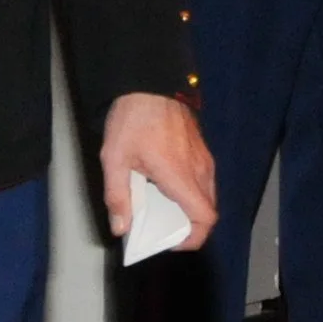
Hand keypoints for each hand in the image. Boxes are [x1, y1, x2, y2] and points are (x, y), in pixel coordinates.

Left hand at [101, 92, 215, 248]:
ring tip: (160, 206)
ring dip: (189, 207)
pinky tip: (165, 185)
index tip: (171, 240)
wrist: (150, 81)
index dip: (192, 238)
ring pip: (207, 195)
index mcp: (180, 175)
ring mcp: (204, 158)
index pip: (205, 218)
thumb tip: (121, 227)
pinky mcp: (202, 149)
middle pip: (207, 210)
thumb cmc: (133, 118)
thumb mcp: (114, 158)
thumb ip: (117, 196)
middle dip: (187, 225)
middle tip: (160, 226)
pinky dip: (189, 191)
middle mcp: (200, 169)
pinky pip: (203, 180)